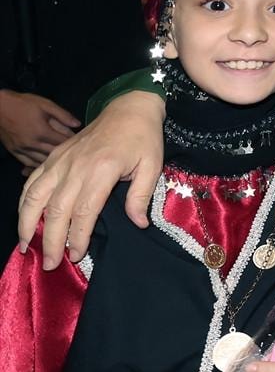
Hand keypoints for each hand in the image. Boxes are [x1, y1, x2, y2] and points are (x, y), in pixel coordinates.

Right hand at [0, 88, 79, 168]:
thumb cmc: (23, 104)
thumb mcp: (46, 104)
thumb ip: (63, 115)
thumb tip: (78, 124)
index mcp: (41, 132)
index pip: (62, 142)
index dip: (72, 143)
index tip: (80, 143)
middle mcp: (32, 144)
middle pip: (53, 153)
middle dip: (64, 153)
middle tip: (73, 152)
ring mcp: (22, 149)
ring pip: (41, 161)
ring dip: (52, 161)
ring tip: (62, 159)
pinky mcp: (14, 151)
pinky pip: (28, 163)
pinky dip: (37, 164)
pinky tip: (45, 164)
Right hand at [17, 90, 164, 266]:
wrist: (130, 107)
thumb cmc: (143, 137)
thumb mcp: (152, 165)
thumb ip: (141, 196)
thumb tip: (138, 224)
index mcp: (102, 170)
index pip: (84, 211)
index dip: (78, 237)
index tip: (77, 256)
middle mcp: (76, 166)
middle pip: (56, 210)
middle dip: (51, 240)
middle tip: (50, 264)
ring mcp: (61, 160)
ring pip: (35, 196)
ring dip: (27, 223)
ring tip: (27, 246)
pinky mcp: (54, 155)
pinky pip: (32, 181)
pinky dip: (24, 202)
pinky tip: (25, 218)